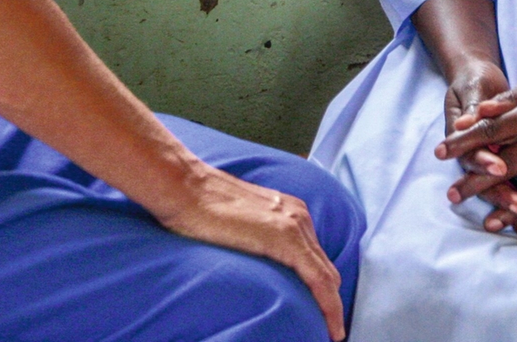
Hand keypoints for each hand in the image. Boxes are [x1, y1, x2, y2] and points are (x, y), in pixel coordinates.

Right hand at [150, 162, 345, 339]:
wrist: (185, 188)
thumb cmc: (200, 207)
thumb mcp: (240, 222)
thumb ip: (257, 238)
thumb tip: (257, 264)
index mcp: (289, 211)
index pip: (316, 259)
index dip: (324, 290)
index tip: (325, 316)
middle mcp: (298, 215)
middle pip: (327, 268)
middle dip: (331, 301)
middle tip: (328, 330)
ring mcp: (294, 224)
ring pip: (328, 276)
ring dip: (331, 307)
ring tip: (330, 332)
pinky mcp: (286, 237)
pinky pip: (318, 279)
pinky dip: (328, 305)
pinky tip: (330, 326)